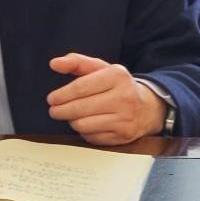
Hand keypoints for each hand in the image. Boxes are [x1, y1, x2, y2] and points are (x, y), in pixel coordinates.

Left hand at [46, 53, 166, 145]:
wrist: (147, 108)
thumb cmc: (118, 86)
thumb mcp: (101, 69)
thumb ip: (77, 63)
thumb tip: (54, 63)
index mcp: (117, 76)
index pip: (81, 87)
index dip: (62, 95)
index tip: (52, 99)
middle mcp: (124, 97)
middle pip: (80, 108)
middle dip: (62, 110)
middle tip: (54, 110)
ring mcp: (125, 119)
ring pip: (83, 125)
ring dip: (72, 121)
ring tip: (72, 116)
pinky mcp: (123, 136)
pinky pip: (92, 137)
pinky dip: (85, 132)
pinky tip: (87, 124)